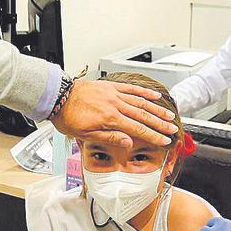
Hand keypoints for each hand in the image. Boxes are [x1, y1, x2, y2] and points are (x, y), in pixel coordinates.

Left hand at [50, 80, 177, 147]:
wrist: (58, 97)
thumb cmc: (68, 117)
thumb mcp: (85, 135)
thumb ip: (109, 137)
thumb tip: (128, 143)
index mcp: (110, 119)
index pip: (137, 129)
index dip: (153, 136)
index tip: (164, 140)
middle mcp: (115, 105)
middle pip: (143, 115)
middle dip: (160, 124)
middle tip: (172, 130)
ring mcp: (114, 94)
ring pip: (140, 102)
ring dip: (156, 109)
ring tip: (168, 115)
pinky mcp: (110, 86)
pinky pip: (131, 89)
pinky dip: (144, 92)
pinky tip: (154, 96)